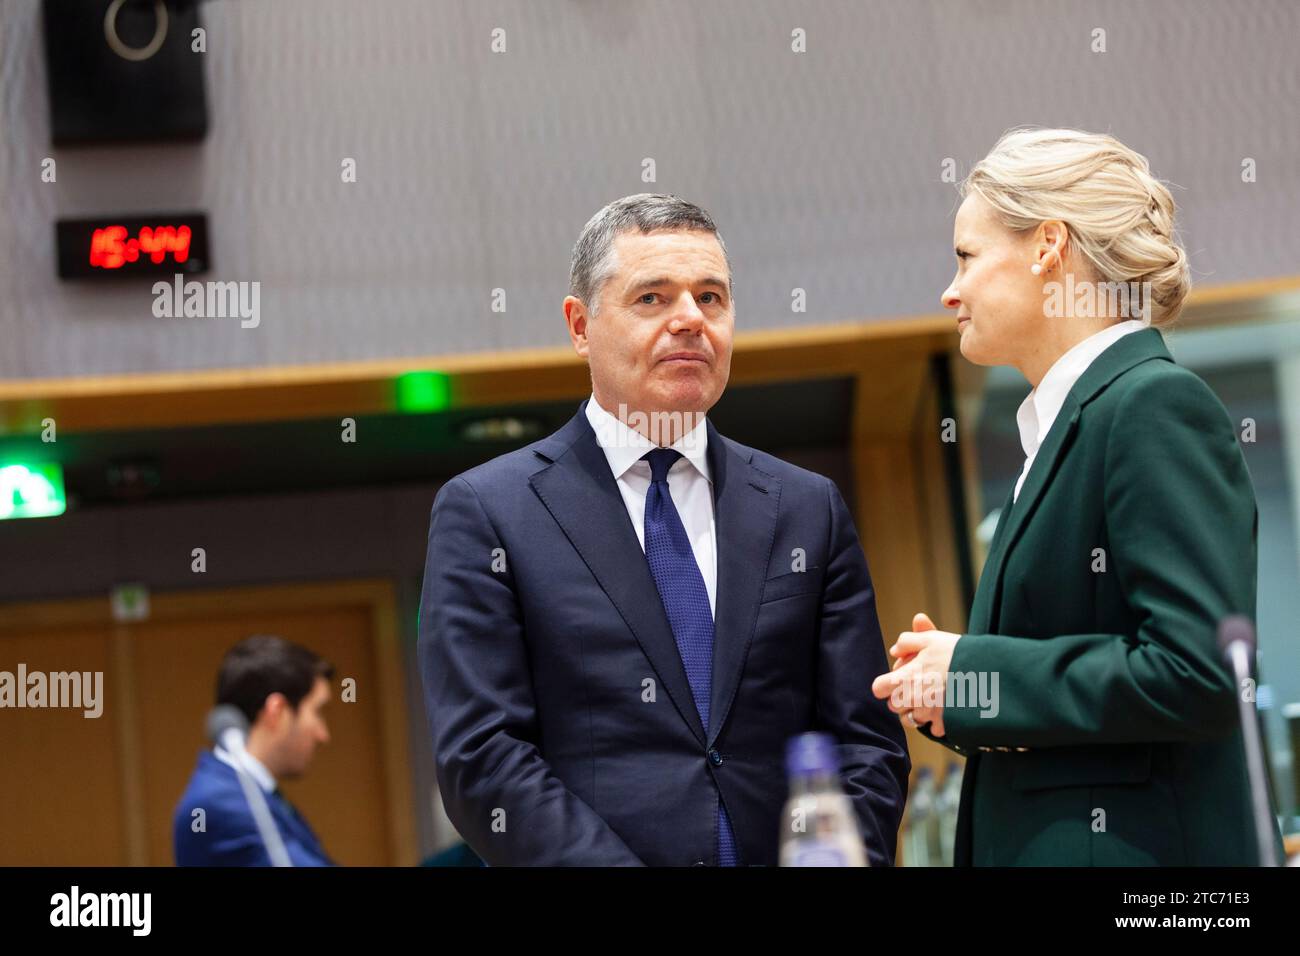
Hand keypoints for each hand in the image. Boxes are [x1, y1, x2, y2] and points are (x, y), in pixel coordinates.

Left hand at [871, 612, 960, 736]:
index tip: (897, 680)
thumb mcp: (931, 639)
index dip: (886, 684)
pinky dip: (938, 723)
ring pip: (911, 720)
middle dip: (902, 699)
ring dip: (917, 712)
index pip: (879, 688)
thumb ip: (908, 642)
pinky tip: (946, 709)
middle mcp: (913, 699)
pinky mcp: (945, 724)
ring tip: (932, 699)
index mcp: (905, 678)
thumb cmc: (957, 653)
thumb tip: (894, 650)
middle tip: (918, 687)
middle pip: (894, 706)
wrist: (988, 672)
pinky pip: (933, 729)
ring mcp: (929, 714)